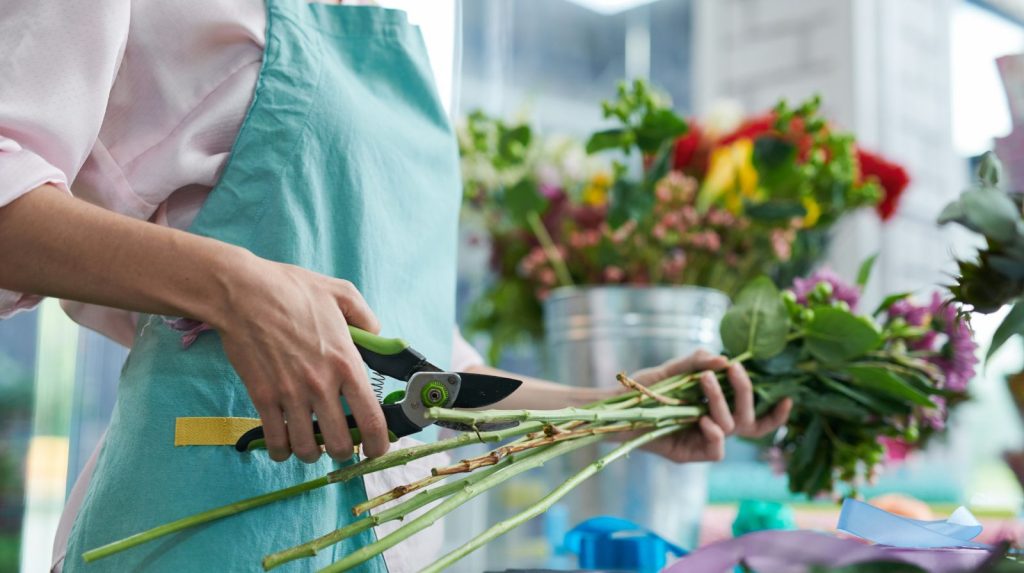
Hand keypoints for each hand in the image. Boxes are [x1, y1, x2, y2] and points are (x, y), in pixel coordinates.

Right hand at [213, 255, 389, 462]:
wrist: (242, 293)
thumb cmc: (291, 290)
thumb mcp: (341, 293)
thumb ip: (366, 318)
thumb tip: (376, 336)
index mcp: (346, 362)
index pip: (371, 419)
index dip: (378, 444)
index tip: (375, 448)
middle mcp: (321, 385)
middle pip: (339, 444)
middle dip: (343, 451)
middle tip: (339, 443)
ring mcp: (290, 394)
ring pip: (306, 449)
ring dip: (311, 453)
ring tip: (311, 445)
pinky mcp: (262, 397)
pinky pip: (275, 441)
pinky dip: (281, 451)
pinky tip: (284, 444)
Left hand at [629, 350, 792, 462]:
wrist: (615, 407)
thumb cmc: (644, 390)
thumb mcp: (673, 369)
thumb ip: (697, 361)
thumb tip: (723, 358)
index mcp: (716, 409)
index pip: (754, 417)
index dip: (775, 414)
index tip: (788, 397)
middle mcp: (713, 426)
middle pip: (747, 419)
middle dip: (746, 392)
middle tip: (734, 369)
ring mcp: (701, 441)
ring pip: (731, 429)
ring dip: (721, 401)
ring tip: (706, 380)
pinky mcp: (688, 455)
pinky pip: (716, 451)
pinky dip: (714, 434)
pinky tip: (703, 419)